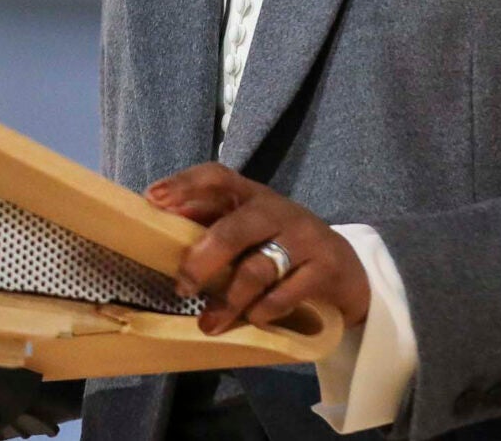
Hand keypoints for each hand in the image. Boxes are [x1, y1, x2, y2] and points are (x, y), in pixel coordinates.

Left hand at [145, 162, 372, 335]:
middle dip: (202, 261)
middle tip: (182, 288)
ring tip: (210, 323)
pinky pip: (286, 292)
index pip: (217, 177)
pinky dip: (264, 310)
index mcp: (252, 196)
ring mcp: (305, 238)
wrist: (348, 271)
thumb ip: (213, 224)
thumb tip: (163, 222)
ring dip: (229, 300)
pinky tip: (253, 319)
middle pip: (234, 230)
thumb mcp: (252, 230)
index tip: (152, 199)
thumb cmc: (283, 248)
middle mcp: (278, 210)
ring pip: (258, 268)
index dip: (184, 184)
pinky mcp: (325, 268)